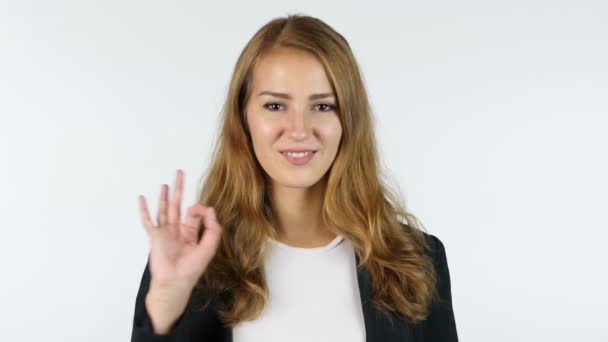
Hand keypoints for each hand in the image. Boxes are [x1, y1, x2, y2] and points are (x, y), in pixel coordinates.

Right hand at [138, 169, 222, 291]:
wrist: (175, 282)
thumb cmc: (192, 269)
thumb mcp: (209, 247)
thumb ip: (213, 228)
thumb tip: (210, 209)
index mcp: (191, 234)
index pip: (195, 214)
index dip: (201, 209)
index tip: (205, 211)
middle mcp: (177, 231)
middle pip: (178, 205)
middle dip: (179, 189)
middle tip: (180, 173)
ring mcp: (165, 233)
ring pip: (164, 209)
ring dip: (164, 196)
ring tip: (166, 183)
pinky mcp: (155, 236)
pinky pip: (148, 220)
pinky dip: (144, 209)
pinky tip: (142, 198)